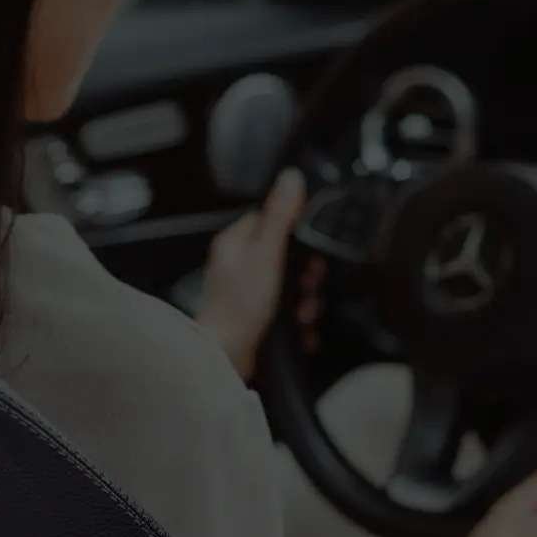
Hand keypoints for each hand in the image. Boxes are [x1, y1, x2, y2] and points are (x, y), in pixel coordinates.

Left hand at [196, 168, 305, 377]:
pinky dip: (297, 321)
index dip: (296, 234)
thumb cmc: (238, 308)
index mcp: (235, 243)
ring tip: (303, 312)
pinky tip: (299, 328)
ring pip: (289, 285)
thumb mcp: (266, 254)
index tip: (309, 249)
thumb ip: (280, 217)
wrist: (226, 357)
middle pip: (285, 256)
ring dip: (305, 301)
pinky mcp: (254, 316)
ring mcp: (246, 292)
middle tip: (307, 285)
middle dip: (305, 275)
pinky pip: (286, 311)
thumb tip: (290, 179)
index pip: (271, 221)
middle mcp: (238, 265)